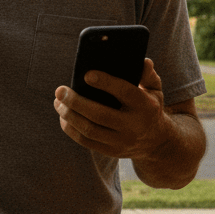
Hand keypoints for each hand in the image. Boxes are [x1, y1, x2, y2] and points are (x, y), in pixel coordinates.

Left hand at [53, 58, 167, 159]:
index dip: (106, 83)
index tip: (86, 75)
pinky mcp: (112, 152)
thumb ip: (147, 75)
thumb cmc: (148, 107)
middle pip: (100, 114)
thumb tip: (143, 61)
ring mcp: (122, 142)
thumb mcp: (154, 90)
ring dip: (69, 115)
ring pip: (90, 130)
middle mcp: (134, 126)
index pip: (125, 92)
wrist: (157, 142)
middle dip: (76, 102)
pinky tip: (63, 117)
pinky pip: (86, 142)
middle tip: (60, 90)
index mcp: (145, 106)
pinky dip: (71, 129)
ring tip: (58, 102)